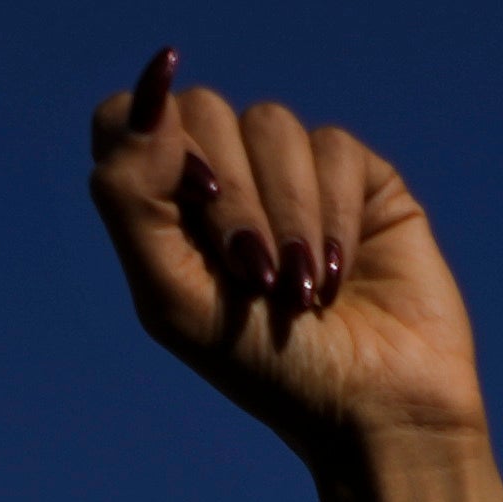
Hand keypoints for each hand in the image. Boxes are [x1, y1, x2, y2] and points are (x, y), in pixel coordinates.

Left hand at [93, 52, 486, 458]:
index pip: (129, 118)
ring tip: (304, 289)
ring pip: (272, 124)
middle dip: (231, 198)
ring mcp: (294, 174)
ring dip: (287, 214)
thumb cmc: (267, 371)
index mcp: (167, 207)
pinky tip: (339, 272)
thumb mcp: (172, 297)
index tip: (190, 197)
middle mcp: (228, 178)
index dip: (153, 140)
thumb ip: (130, 194)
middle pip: (204, 111)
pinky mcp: (360, 178)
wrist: (373, 412)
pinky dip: (333, 214)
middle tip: (255, 276)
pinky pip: (333, 148)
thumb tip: (153, 88)